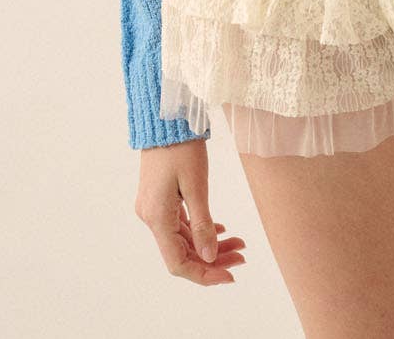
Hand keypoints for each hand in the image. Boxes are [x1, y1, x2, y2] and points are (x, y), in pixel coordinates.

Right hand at [134, 139, 246, 283]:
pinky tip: (220, 230)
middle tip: (242, 256)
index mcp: (157, 218)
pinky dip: (201, 230)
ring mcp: (155, 209)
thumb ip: (203, 224)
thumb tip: (210, 257)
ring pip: (184, 239)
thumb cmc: (180, 147)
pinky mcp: (161, 199)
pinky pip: (181, 224)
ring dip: (210, 245)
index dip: (204, 274)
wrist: (166, 118)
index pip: (178, 263)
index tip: (230, 275)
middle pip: (182, 253)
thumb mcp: (196, 185)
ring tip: (239, 243)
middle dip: (213, 259)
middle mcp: (152, 218)